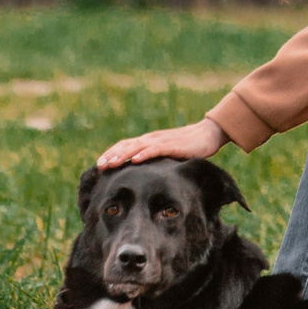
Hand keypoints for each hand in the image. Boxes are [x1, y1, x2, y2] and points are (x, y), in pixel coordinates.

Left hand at [95, 118, 230, 169]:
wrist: (208, 134)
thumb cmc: (189, 146)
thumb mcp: (168, 154)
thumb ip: (156, 160)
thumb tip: (144, 174)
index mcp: (149, 141)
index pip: (126, 145)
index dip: (112, 153)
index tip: (100, 164)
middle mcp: (152, 139)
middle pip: (127, 145)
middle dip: (112, 155)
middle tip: (99, 165)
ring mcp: (162, 141)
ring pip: (137, 147)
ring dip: (123, 155)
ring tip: (111, 163)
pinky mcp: (172, 145)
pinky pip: (155, 149)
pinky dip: (144, 154)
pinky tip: (136, 160)